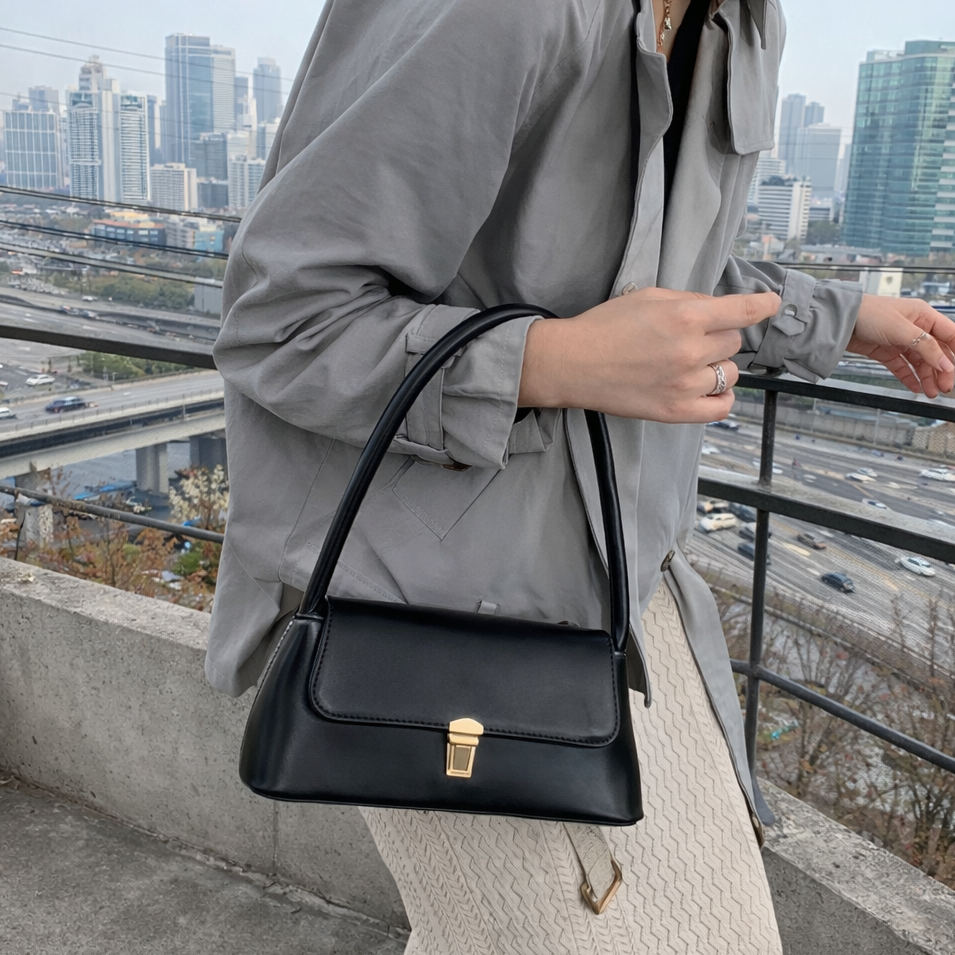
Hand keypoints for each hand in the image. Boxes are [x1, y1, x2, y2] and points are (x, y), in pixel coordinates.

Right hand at [518, 287, 780, 421]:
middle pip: (733, 342)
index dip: (763, 305)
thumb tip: (718, 311)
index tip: (771, 303)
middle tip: (690, 339)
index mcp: (685, 316)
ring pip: (729, 373)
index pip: (742, 310)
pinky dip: (722, 397)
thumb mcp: (647, 297)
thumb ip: (688, 301)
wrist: (572, 364)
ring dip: (717, 366)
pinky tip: (709, 389)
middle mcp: (691, 350)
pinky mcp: (676, 411)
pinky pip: (721, 407)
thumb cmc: (604, 327)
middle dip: (719, 337)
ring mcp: (685, 384)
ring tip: (689, 365)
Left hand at [848, 295, 954, 397]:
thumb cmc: (869, 313)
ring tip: (931, 392)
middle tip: (944, 387)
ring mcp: (901, 341)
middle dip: (942, 370)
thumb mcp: (901, 329)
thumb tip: (946, 364)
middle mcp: (915, 328)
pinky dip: (910, 377)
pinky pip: (903, 367)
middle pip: (936, 352)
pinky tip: (916, 387)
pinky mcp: (887, 352)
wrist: (840, 321)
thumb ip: (925, 347)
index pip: (950, 335)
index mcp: (924, 316)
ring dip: (927, 377)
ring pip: (920, 362)